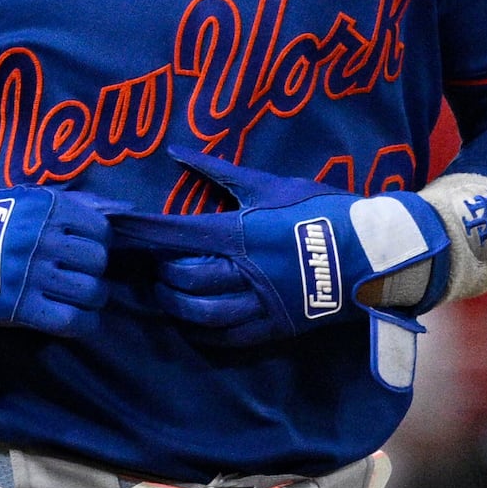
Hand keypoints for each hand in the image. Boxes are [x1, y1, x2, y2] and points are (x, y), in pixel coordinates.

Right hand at [0, 186, 114, 343]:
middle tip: (84, 274)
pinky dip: (85, 323)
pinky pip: (72, 320)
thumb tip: (109, 210)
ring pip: (90, 291)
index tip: (89, 248)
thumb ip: (64, 203)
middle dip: (95, 270)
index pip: (99, 229)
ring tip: (84, 297)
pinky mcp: (23, 307)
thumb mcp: (24, 200)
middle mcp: (43, 240)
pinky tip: (82, 319)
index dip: (100, 241)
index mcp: (47, 210)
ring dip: (93, 297)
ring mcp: (33, 275)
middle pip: (97, 261)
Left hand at [115, 151, 448, 347]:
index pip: (172, 235)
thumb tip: (176, 150)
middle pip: (180, 279)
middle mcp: (244, 274)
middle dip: (159, 272)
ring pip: (199, 313)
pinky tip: (195, 317)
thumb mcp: (272, 185)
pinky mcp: (275, 327)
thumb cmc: (324, 210)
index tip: (110, 228)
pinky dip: (204, 329)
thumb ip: (220, 171)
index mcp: (240, 234)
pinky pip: (227, 337)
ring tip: (170, 287)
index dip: (136, 233)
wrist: (376, 253)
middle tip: (149, 262)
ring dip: (177, 302)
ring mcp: (260, 305)